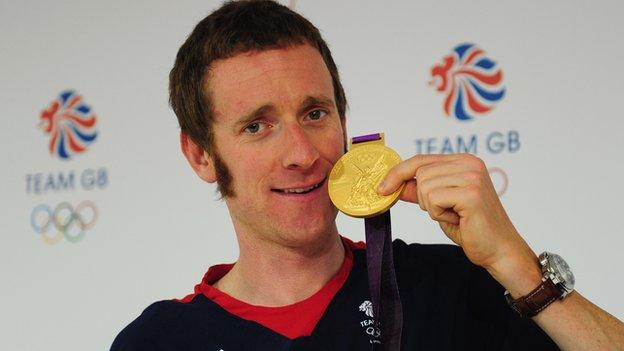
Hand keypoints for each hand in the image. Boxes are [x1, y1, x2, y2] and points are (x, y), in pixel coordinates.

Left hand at [378, 154, 541, 294]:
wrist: (498, 250)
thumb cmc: (471, 227)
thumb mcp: (439, 204)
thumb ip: (419, 191)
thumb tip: (393, 183)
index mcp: (464, 161)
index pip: (421, 160)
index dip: (398, 173)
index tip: (382, 187)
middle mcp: (470, 163)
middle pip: (419, 173)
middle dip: (423, 198)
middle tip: (446, 211)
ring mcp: (472, 176)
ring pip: (424, 186)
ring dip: (433, 208)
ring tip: (454, 215)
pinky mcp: (471, 193)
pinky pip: (433, 199)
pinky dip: (439, 214)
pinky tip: (458, 219)